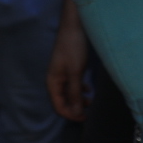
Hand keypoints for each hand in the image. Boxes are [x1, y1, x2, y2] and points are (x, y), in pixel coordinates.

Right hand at [45, 5, 89, 122]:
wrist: (75, 25)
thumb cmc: (73, 48)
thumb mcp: (75, 72)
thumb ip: (75, 93)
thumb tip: (76, 112)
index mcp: (52, 82)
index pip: (58, 106)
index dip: (70, 114)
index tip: (84, 118)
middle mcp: (55, 79)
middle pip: (63, 100)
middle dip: (75, 107)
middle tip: (89, 111)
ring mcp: (62, 72)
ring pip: (69, 92)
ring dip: (78, 98)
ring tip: (90, 100)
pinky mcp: (69, 66)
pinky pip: (73, 83)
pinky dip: (80, 88)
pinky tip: (88, 88)